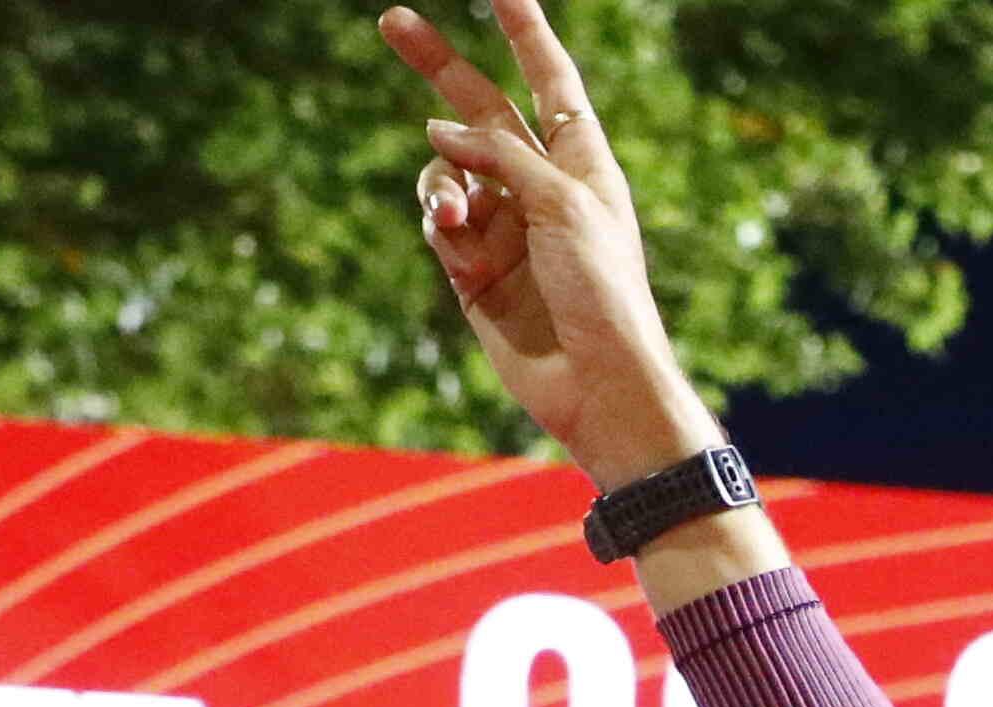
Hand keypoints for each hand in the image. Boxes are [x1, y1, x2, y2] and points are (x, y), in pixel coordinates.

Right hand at [378, 3, 720, 488]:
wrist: (596, 384)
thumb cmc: (601, 293)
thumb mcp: (563, 203)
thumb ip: (501, 155)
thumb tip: (437, 129)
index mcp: (582, 162)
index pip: (550, 81)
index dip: (525, 33)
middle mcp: (542, 187)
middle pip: (480, 110)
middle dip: (437, 68)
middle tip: (391, 21)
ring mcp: (504, 228)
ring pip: (445, 174)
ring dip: (441, 188)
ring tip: (455, 222)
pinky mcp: (473, 270)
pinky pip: (438, 226)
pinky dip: (442, 231)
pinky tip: (464, 260)